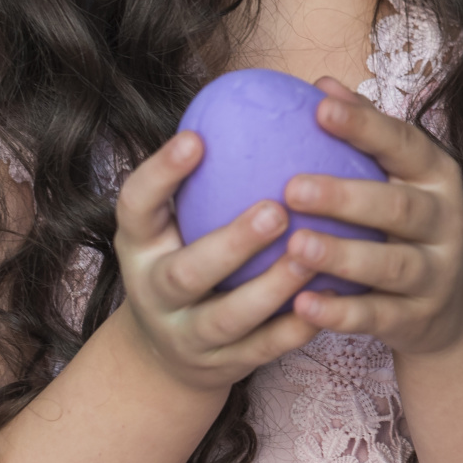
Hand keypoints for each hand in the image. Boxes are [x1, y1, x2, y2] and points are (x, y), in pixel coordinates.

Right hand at [111, 131, 324, 392]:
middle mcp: (154, 292)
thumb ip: (203, 176)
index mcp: (139, 245)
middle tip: (276, 209)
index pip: (135, 206)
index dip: (160, 175)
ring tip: (311, 254)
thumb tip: (253, 95)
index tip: (197, 138)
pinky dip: (293, 329)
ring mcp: (186, 336)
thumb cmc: (185, 258)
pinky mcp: (222, 367)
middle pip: (185, 273)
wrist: (166, 356)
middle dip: (230, 244)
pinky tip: (327, 303)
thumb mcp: (173, 221)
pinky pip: (262, 350)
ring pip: (228, 319)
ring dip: (272, 288)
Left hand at [278, 81, 462, 357]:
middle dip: (347, 197)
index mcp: (436, 178)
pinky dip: (342, 314)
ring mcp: (436, 274)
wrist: (455, 312)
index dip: (365, 127)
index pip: (405, 145)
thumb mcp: (402, 179)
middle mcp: (445, 222)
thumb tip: (322, 84)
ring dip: (343, 256)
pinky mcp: (418, 319)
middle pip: (399, 208)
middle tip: (293, 188)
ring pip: (392, 266)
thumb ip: (369, 135)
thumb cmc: (408, 229)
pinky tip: (303, 305)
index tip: (319, 107)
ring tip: (296, 245)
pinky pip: (378, 317)